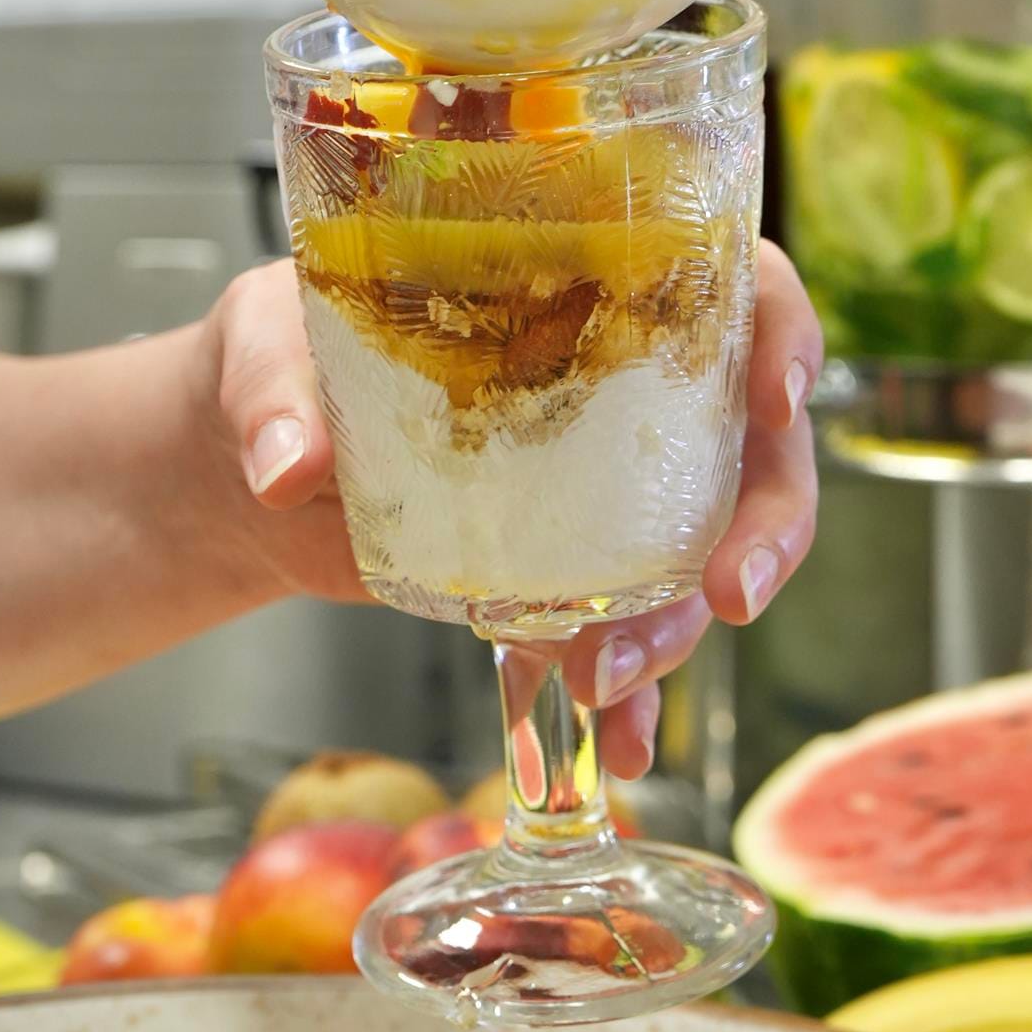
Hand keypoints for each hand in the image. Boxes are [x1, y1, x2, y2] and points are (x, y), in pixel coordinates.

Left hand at [209, 242, 821, 781]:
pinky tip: (620, 747)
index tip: (776, 398)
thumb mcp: (264, 344)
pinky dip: (627, 697)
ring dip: (676, 626)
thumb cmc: (277, 354)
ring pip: (696, 553)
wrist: (250, 461)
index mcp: (584, 285)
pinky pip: (618, 632)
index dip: (781, 332)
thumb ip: (280, 392)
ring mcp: (601, 489)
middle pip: (749, 444)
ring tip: (606, 681)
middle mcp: (619, 387)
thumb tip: (289, 467)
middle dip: (764, 525)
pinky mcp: (560, 573)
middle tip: (727, 594)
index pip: (730, 285)